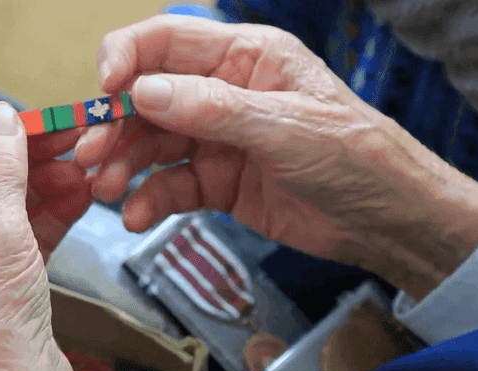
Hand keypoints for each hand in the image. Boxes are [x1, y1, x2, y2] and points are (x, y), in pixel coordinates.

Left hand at [0, 102, 87, 370]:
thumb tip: (0, 120)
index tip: (5, 112)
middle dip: (17, 153)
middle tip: (61, 134)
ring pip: (4, 201)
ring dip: (42, 180)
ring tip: (82, 163)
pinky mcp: (3, 281)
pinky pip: (25, 230)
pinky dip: (52, 210)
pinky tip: (82, 194)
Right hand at [77, 15, 477, 298]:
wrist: (385, 221)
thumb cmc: (355, 156)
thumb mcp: (286, 126)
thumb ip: (213, 108)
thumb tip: (143, 91)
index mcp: (246, 57)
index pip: (168, 41)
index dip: (127, 57)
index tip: (103, 89)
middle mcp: (223, 93)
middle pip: (149, 97)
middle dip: (116, 123)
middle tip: (92, 153)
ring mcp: (217, 140)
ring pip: (152, 144)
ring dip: (124, 164)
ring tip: (106, 188)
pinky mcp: (217, 183)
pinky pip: (170, 186)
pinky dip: (148, 199)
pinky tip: (135, 215)